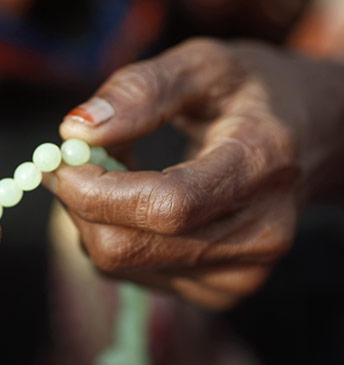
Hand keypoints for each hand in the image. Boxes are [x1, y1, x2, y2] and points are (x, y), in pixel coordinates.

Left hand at [49, 38, 343, 308]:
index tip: (62, 161)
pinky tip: (139, 208)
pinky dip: (114, 238)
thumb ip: (141, 91)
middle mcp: (259, 234)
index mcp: (262, 165)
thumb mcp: (203, 66)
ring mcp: (239, 275)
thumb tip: (75, 131)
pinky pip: (130, 274)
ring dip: (94, 219)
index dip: (96, 191)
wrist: (307, 141)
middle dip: (80, 204)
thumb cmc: (250, 97)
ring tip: (122, 176)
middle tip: (74, 164)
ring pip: (119, 264)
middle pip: (129, 246)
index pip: (165, 205)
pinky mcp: (218, 294)